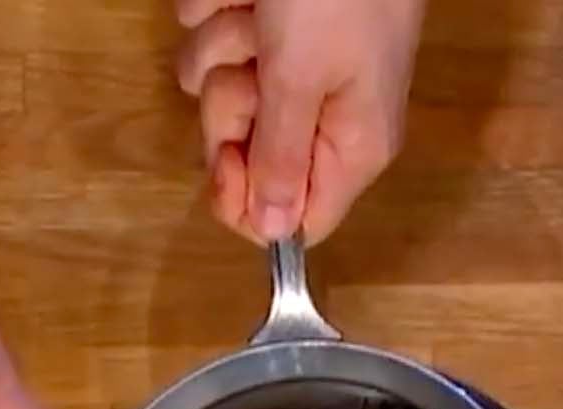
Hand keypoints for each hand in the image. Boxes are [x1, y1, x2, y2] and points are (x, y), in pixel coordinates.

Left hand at [175, 0, 425, 243]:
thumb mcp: (301, 78)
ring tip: (259, 14)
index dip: (247, 200)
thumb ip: (281, 158)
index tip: (223, 163)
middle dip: (230, 105)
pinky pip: (213, 35)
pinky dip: (220, 8)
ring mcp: (291, 67)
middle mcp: (322, 116)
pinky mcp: (269, 26)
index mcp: (350, 146)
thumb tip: (276, 233)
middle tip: (250, 70)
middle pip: (244, 153)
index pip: (295, 218)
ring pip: (218, 87)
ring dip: (220, 46)